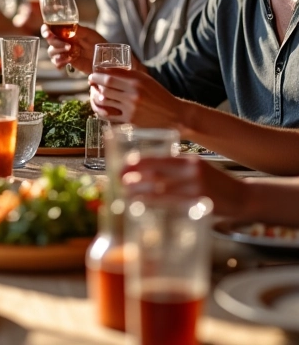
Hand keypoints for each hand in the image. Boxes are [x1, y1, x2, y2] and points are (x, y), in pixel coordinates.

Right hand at [41, 22, 102, 73]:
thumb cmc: (99, 43)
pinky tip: (66, 63)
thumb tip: (66, 27)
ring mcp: (64, 51)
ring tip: (69, 56)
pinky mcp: (67, 61)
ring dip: (58, 54)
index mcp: (67, 31)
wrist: (106, 58)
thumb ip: (78, 30)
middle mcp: (63, 40)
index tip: (48, 34)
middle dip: (56, 43)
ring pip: (51, 52)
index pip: (51, 28)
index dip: (46, 30)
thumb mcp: (90, 34)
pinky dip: (59, 63)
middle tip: (68, 47)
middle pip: (50, 41)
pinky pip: (56, 62)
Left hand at [89, 66, 180, 127]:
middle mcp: (133, 94)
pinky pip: (110, 115)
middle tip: (91, 82)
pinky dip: (102, 110)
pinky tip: (101, 107)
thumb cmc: (160, 96)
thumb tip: (107, 71)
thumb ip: (128, 76)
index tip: (93, 75)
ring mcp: (131, 108)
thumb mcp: (146, 81)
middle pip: (105, 87)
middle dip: (95, 84)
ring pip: (105, 100)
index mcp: (138, 81)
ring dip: (97, 96)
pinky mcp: (130, 121)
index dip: (97, 75)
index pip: (110, 76)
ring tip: (95, 93)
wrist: (175, 116)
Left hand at [122, 156, 245, 216]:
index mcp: (189, 160)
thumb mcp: (197, 169)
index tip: (124, 166)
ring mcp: (196, 189)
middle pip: (157, 174)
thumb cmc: (216, 183)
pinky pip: (174, 205)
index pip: (159, 159)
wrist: (244, 197)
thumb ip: (177, 169)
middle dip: (135, 178)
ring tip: (127, 194)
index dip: (139, 163)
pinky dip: (157, 205)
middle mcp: (191, 172)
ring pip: (162, 190)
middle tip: (120, 181)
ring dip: (142, 193)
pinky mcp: (200, 204)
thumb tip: (148, 172)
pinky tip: (146, 206)